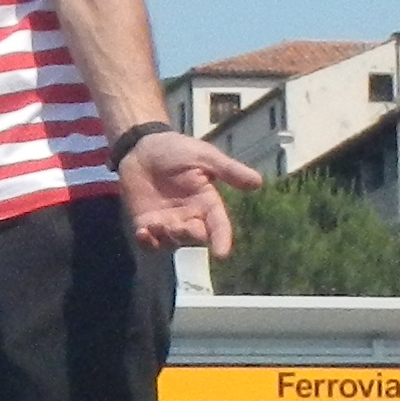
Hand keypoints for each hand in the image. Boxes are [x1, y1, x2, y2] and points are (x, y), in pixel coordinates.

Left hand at [115, 130, 260, 253]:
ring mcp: (168, 222)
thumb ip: (228, 170)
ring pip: (173, 242)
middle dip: (189, 236)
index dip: (221, 239)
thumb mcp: (204, 156)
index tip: (221, 253)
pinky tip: (143, 232)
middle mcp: (190, 216)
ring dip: (167, 238)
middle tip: (177, 225)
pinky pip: (150, 243)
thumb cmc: (175, 149)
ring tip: (155, 225)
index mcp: (206, 202)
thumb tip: (259, 182)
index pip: (218, 225)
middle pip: (195, 237)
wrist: (141, 147)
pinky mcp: (146, 224)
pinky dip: (147, 242)